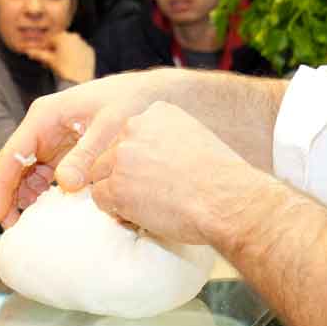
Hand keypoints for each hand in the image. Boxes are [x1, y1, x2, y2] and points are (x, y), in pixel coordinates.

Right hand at [0, 69, 199, 228]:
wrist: (151, 93)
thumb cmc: (130, 101)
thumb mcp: (110, 126)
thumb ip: (87, 154)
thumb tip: (65, 184)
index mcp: (45, 116)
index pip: (12, 155)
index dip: (0, 188)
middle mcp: (43, 126)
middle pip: (12, 166)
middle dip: (6, 196)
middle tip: (7, 228)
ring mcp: (52, 138)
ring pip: (24, 172)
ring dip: (20, 197)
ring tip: (21, 226)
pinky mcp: (64, 150)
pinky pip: (42, 174)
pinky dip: (38, 193)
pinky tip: (40, 213)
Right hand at [22, 32, 95, 84]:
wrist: (79, 80)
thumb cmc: (62, 69)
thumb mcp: (49, 61)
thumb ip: (39, 54)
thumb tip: (28, 51)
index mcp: (62, 36)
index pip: (50, 40)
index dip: (45, 48)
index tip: (42, 56)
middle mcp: (74, 36)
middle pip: (61, 42)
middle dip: (56, 49)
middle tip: (51, 61)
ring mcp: (84, 43)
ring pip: (72, 45)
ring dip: (66, 51)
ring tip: (62, 63)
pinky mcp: (90, 50)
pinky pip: (81, 50)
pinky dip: (77, 55)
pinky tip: (73, 63)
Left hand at [87, 101, 273, 246]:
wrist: (226, 199)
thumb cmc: (221, 177)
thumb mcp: (196, 137)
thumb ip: (168, 139)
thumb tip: (155, 158)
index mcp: (157, 112)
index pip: (130, 133)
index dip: (138, 157)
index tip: (155, 171)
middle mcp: (134, 127)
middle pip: (111, 152)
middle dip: (123, 173)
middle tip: (147, 192)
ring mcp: (122, 157)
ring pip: (100, 175)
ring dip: (116, 190)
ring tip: (144, 204)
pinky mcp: (117, 187)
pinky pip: (100, 198)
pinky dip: (113, 209)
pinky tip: (137, 213)